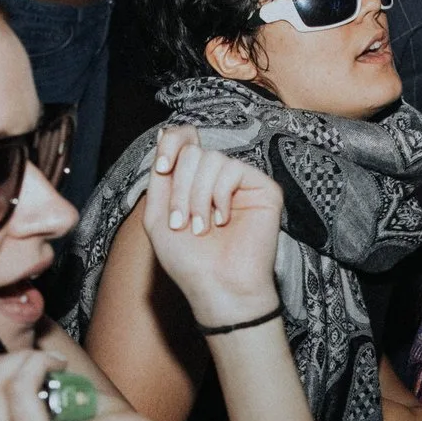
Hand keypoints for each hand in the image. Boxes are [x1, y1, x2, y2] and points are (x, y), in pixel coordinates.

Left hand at [141, 128, 285, 329]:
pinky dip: (219, 196)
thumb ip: (160, 177)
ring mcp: (241, 182)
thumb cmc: (189, 260)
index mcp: (193, 181)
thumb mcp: (158, 216)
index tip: (161, 168)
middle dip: (181, 189)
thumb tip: (164, 133)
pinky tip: (223, 220)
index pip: (184, 140)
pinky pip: (232, 169)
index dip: (171, 144)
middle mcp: (218, 177)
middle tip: (182, 223)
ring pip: (210, 159)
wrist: (218, 288)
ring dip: (198, 197)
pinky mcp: (263, 188)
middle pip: (192, 152)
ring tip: (202, 228)